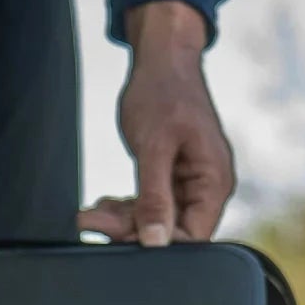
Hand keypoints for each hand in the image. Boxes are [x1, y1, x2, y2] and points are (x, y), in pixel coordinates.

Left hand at [77, 0, 234, 245]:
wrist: (162, 59)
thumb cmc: (164, 92)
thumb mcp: (154, 147)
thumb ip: (154, 198)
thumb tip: (155, 242)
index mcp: (214, 182)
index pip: (193, 238)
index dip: (158, 245)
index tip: (120, 237)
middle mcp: (207, 188)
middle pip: (170, 232)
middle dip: (129, 231)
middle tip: (92, 221)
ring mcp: (189, 186)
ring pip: (154, 222)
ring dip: (120, 222)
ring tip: (90, 214)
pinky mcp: (171, 181)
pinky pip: (148, 207)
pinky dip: (124, 209)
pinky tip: (103, 205)